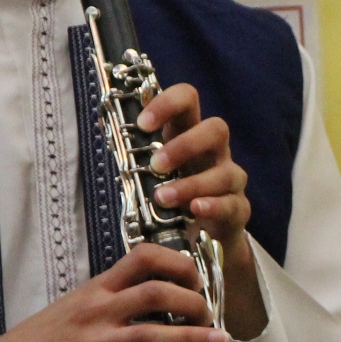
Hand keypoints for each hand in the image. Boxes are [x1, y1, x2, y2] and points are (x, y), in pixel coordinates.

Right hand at [0, 243, 228, 341]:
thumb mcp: (73, 305)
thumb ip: (110, 298)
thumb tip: (155, 294)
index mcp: (95, 290)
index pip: (142, 258)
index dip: (178, 263)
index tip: (196, 277)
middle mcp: (97, 313)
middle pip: (156, 293)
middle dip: (193, 302)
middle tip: (209, 314)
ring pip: (152, 337)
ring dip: (193, 339)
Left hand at [139, 82, 266, 339]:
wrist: (199, 241)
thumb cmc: (169, 197)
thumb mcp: (149, 171)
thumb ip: (134, 150)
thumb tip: (102, 124)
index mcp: (189, 134)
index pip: (188, 100)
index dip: (168, 104)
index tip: (144, 124)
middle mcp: (214, 154)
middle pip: (216, 129)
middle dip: (186, 145)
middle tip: (157, 165)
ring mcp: (229, 181)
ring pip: (226, 172)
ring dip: (192, 184)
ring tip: (163, 198)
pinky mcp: (238, 210)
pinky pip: (232, 205)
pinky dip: (212, 206)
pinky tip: (194, 211)